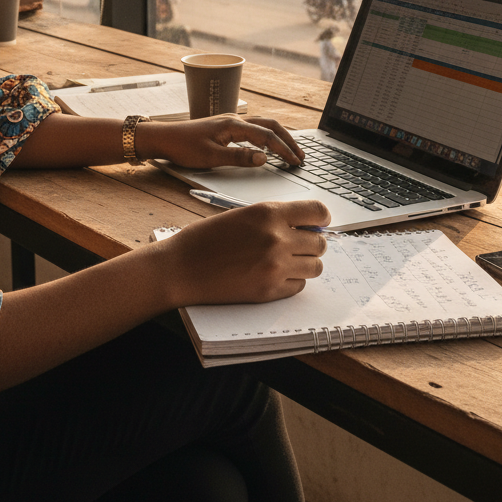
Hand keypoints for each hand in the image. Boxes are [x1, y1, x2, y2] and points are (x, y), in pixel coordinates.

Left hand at [137, 115, 303, 168]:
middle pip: (270, 125)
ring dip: (279, 136)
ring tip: (291, 150)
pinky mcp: (225, 127)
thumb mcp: (211, 158)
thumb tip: (264, 159)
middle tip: (301, 155)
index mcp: (233, 125)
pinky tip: (269, 146)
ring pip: (263, 125)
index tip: (296, 161)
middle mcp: (234, 119)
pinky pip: (253, 128)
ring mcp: (230, 122)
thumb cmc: (182, 148)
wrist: (162, 138)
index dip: (284, 149)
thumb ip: (239, 158)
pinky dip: (267, 135)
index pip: (267, 136)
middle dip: (288, 140)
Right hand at [154, 199, 330, 305]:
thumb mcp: (242, 215)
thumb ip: (274, 218)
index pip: (317, 211)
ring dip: (304, 264)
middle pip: (320, 243)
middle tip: (296, 245)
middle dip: (311, 244)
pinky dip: (291, 281)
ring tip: (284, 262)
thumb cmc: (205, 239)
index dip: (321, 218)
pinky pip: (299, 286)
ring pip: (315, 267)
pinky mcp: (270, 290)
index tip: (318, 223)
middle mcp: (277, 238)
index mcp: (268, 213)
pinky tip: (272, 275)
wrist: (181, 267)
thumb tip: (305, 226)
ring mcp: (275, 266)